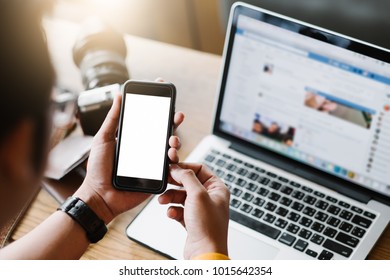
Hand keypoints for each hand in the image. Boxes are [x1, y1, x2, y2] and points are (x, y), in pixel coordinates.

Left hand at [74, 89, 184, 224]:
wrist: (100, 196)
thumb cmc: (98, 169)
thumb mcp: (103, 139)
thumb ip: (112, 119)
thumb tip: (118, 96)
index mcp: (134, 137)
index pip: (149, 119)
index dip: (158, 106)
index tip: (163, 93)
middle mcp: (145, 148)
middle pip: (164, 131)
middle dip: (173, 121)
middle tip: (177, 115)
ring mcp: (152, 162)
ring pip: (170, 147)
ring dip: (176, 140)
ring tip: (172, 140)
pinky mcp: (157, 176)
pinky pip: (170, 166)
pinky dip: (174, 158)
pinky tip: (172, 154)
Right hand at [158, 163, 229, 258]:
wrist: (205, 253)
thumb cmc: (208, 227)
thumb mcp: (197, 195)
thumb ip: (187, 177)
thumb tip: (177, 168)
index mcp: (217, 188)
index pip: (201, 169)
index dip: (185, 168)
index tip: (172, 169)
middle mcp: (211, 198)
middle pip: (189, 182)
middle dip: (175, 184)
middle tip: (165, 182)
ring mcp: (201, 210)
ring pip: (182, 196)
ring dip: (171, 197)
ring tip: (163, 200)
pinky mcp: (192, 221)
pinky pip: (179, 210)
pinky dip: (173, 211)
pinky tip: (171, 214)